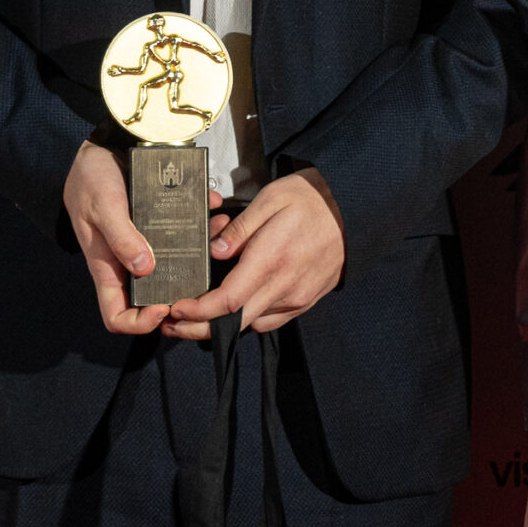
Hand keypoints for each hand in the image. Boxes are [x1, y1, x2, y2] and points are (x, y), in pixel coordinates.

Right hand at [65, 141, 223, 335]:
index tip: (164, 307)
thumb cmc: (91, 179)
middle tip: (205, 274)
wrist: (99, 145)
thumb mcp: (102, 207)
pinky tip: (213, 204)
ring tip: (219, 229)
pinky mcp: (159, 221)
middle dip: (183, 287)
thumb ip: (122, 237)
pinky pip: (184, 229)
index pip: (118, 316)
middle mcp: (129, 260)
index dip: (140, 322)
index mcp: (108, 267)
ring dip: (201, 248)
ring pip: (177, 260)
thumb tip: (145, 268)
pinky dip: (202, 219)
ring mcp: (146, 242)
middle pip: (156, 292)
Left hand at [164, 168, 345, 339]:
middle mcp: (285, 285)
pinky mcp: (305, 300)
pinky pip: (270, 320)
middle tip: (173, 324)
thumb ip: (240, 227)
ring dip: (221, 325)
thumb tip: (215, 251)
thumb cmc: (312, 200)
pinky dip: (248, 320)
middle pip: (234, 322)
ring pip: (251, 324)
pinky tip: (233, 311)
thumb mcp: (271, 199)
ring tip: (195, 317)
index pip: (227, 301)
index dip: (197, 311)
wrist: (354, 210)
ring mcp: (297, 297)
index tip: (176, 307)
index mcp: (272, 259)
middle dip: (198, 327)